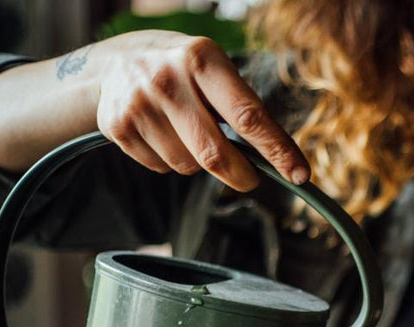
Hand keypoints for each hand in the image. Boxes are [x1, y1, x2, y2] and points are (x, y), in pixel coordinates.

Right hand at [95, 31, 308, 190]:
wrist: (114, 62)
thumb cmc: (184, 72)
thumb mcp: (214, 71)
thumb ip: (241, 108)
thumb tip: (279, 160)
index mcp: (202, 59)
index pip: (248, 116)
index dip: (277, 150)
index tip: (299, 174)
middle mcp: (168, 79)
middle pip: (215, 154)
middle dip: (241, 175)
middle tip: (250, 179)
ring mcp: (139, 103)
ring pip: (188, 166)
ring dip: (199, 163)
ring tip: (188, 133)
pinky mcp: (117, 126)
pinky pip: (162, 168)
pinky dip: (171, 162)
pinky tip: (163, 135)